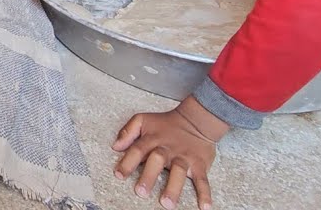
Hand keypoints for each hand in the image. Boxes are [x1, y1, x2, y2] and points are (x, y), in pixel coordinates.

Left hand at [113, 96, 227, 209]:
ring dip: (173, 188)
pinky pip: (203, 180)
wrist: (196, 120)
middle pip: (157, 160)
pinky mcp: (199, 164)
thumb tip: (115, 146)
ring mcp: (184, 157)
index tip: (119, 175)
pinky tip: (205, 207)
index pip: (137, 150)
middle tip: (141, 192)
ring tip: (167, 203)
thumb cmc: (165, 124)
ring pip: (179, 171)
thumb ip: (127, 131)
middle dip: (149, 176)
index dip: (128, 162)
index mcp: (152, 139)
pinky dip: (205, 193)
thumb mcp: (143, 120)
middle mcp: (167, 149)